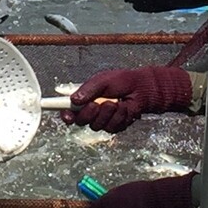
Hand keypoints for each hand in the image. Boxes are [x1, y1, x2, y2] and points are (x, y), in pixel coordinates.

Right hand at [64, 65, 192, 132]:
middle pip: (81, 121)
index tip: (67, 116)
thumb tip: (74, 99)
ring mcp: (103, 120)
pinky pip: (112, 127)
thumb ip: (88, 89)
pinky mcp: (114, 126)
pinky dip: (119, 117)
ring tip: (116, 103)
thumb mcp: (103, 80)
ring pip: (97, 126)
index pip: (69, 110)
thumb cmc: (122, 81)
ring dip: (107, 114)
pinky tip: (124, 107)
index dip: (66, 115)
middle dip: (89, 114)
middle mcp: (91, 111)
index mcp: (84, 99)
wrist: (141, 88)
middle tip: (97, 105)